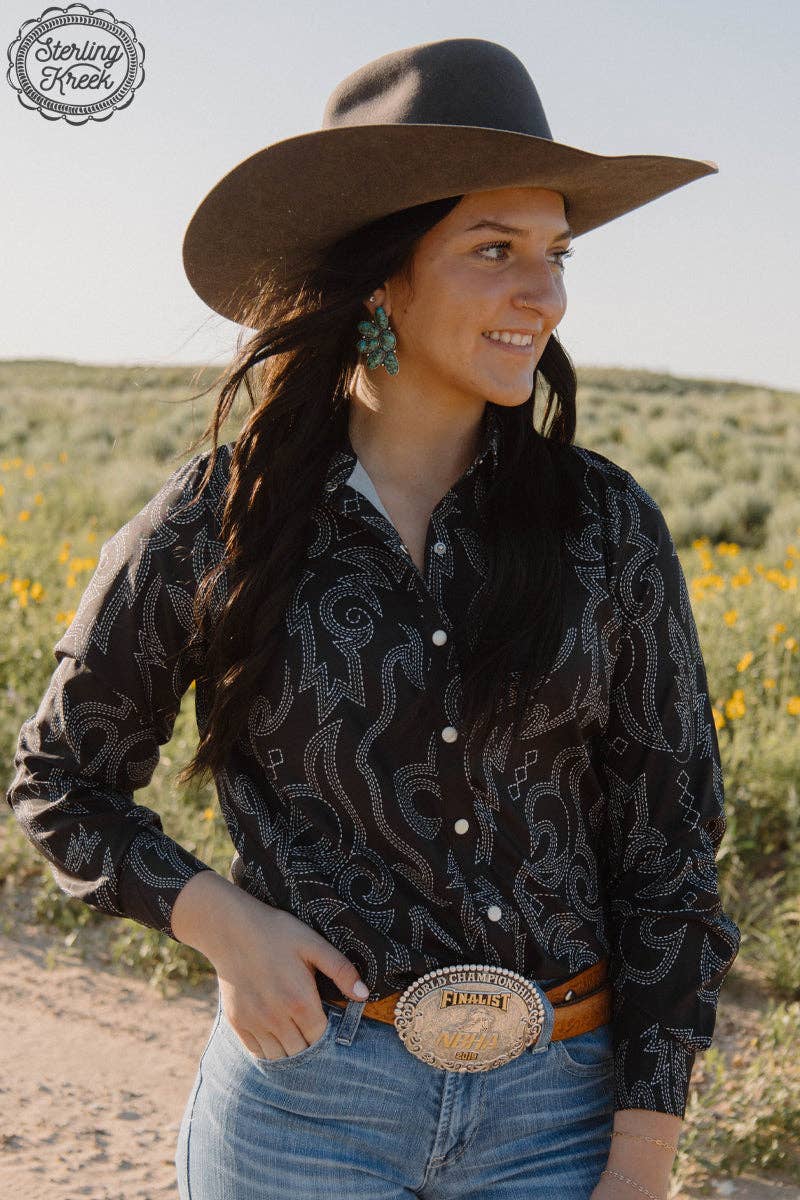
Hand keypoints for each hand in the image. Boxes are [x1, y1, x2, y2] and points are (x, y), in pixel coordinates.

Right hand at [203, 886, 369, 1059]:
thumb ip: (341, 970)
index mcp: (300, 1001)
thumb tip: (364, 995)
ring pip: (279, 1057)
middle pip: (302, 1052)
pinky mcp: (237, 1022)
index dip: (329, 1036)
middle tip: (315, 1032)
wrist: (231, 929)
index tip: (330, 1025)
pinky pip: (257, 1052)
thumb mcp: (313, 944)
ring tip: (298, 1038)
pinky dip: (269, 1052)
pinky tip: (277, 1039)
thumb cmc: (277, 933)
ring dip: (291, 1052)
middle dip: (311, 1046)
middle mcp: (277, 1019)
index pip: (321, 1038)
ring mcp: (255, 1023)